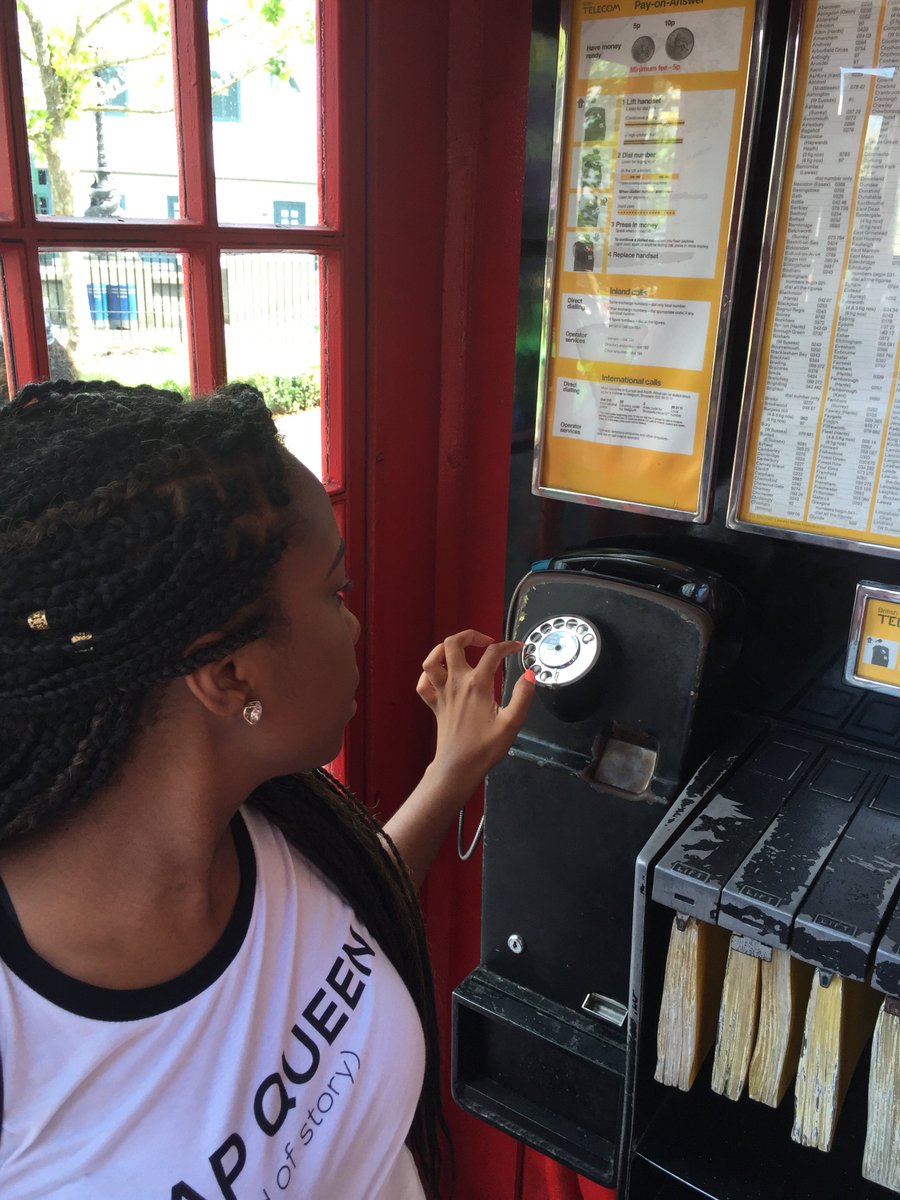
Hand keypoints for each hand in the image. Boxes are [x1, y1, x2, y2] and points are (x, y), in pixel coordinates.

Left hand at [416, 629, 534, 793]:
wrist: (458, 768)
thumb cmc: (486, 748)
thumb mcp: (512, 723)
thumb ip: (523, 696)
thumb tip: (529, 674)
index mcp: (477, 685)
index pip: (493, 654)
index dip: (508, 646)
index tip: (518, 648)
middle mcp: (456, 683)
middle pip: (453, 644)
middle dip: (470, 635)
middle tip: (486, 642)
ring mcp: (442, 693)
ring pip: (432, 660)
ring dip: (444, 649)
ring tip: (461, 652)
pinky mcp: (434, 705)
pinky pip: (423, 684)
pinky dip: (430, 675)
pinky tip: (443, 676)